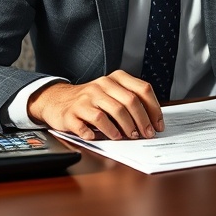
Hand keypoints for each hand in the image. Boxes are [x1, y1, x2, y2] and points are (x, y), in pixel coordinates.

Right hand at [26, 70, 164, 141]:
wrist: (57, 100)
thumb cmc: (90, 100)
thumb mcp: (110, 93)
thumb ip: (129, 101)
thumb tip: (151, 122)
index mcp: (115, 79)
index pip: (143, 89)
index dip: (154, 109)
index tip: (157, 125)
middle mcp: (102, 85)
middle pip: (130, 102)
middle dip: (141, 122)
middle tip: (145, 135)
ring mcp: (87, 98)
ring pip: (112, 112)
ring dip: (124, 128)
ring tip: (125, 137)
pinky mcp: (73, 112)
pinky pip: (91, 124)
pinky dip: (99, 133)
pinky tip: (101, 137)